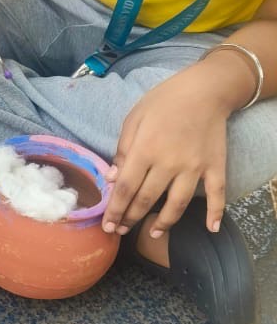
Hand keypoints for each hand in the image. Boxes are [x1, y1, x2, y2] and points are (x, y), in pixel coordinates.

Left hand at [102, 74, 228, 238]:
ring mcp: (194, 167)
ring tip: (152, 233)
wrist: (205, 89)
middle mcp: (169, 163)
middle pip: (147, 199)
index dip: (115, 210)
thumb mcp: (134, 118)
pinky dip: (216, 212)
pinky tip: (211, 228)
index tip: (107, 226)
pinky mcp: (215, 166)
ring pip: (177, 204)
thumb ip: (122, 149)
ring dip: (164, 222)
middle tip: (121, 231)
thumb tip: (113, 179)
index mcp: (145, 150)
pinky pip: (217, 193)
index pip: (125, 188)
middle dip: (131, 219)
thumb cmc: (163, 101)